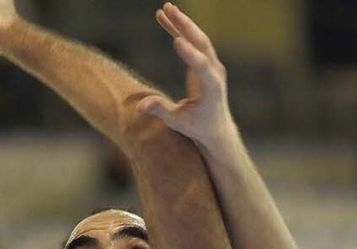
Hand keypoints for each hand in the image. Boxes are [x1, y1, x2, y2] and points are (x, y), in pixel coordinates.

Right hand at [137, 3, 234, 153]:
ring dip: (182, 23)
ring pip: (198, 38)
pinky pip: (193, 42)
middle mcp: (215, 72)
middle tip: (170, 10)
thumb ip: (161, 111)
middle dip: (185, 26)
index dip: (190, 54)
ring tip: (165, 8)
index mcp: (212, 88)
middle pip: (202, 44)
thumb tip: (140, 106)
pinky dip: (179, 29)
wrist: (216, 128)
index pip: (202, 67)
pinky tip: (165, 17)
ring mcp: (212, 65)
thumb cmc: (198, 127)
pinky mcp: (206, 61)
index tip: (176, 40)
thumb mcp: (178, 122)